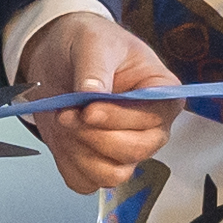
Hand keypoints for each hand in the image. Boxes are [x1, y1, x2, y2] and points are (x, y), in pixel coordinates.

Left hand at [10, 6, 178, 195]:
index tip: (89, 109)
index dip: (120, 118)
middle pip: (134, 152)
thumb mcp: (93, 41)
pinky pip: (87, 182)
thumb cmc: (89, 42)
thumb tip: (92, 92)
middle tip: (68, 112)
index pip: (154, 119)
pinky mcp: (97, 163)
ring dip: (80, 151)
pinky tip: (64, 138)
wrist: (60, 55)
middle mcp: (151, 128)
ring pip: (112, 174)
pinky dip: (70, 163)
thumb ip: (94, 67)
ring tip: (65, 121)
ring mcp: (125, 149)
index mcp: (162, 94)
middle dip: (94, 135)